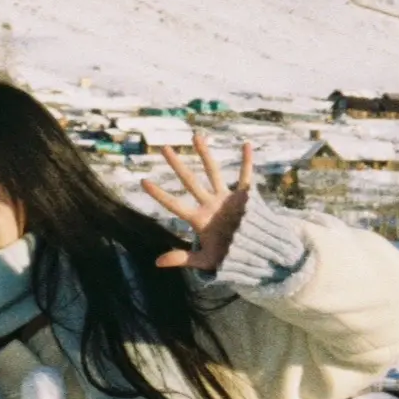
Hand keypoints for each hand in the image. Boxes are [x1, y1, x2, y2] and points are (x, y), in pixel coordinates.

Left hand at [141, 133, 253, 270]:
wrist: (255, 254)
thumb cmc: (230, 257)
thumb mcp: (205, 260)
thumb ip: (183, 258)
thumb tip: (156, 262)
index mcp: (198, 219)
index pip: (174, 204)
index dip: (160, 194)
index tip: (143, 182)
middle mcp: (209, 204)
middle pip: (190, 181)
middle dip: (177, 165)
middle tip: (164, 148)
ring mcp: (226, 199)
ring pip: (213, 172)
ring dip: (205, 155)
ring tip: (196, 136)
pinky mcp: (244, 198)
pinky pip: (246, 177)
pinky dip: (247, 162)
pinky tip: (246, 145)